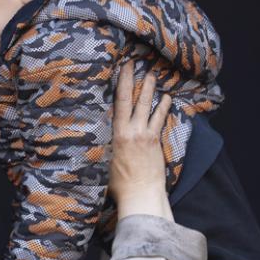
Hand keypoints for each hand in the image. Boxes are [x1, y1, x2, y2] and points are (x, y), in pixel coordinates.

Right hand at [108, 66, 172, 220]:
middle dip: (133, 80)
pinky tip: (167, 99)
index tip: (122, 68)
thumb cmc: (119, 185)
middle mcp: (131, 131)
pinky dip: (163, 108)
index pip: (118, 103)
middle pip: (132, 100)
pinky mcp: (155, 143)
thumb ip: (101, 147)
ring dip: (150, 90)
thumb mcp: (103, 163)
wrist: (141, 195)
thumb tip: (92, 138)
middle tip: (135, 63)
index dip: (120, 83)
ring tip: (153, 76)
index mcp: (116, 135)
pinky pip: (160, 120)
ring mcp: (146, 136)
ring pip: (148, 107)